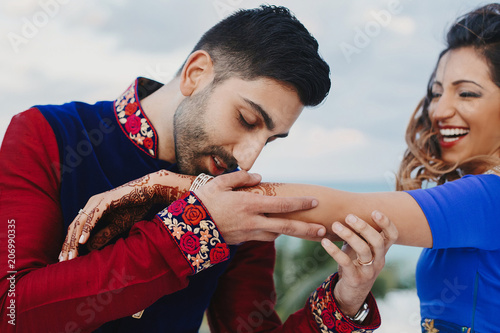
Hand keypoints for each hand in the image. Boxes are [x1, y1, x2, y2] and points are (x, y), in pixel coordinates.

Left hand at [59, 170, 189, 260]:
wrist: (148, 192)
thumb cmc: (134, 207)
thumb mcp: (118, 226)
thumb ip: (103, 235)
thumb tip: (88, 248)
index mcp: (92, 210)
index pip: (76, 229)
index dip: (69, 244)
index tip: (65, 260)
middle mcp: (91, 204)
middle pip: (74, 227)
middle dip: (68, 245)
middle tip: (63, 261)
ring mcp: (97, 201)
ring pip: (80, 222)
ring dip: (74, 240)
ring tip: (71, 255)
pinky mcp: (106, 200)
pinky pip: (94, 216)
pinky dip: (87, 229)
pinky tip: (83, 241)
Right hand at [194, 170, 325, 243]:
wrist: (188, 229)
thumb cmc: (203, 202)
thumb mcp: (220, 183)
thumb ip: (241, 177)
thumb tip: (259, 177)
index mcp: (250, 204)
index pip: (282, 204)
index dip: (300, 203)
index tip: (314, 201)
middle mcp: (253, 221)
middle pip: (286, 227)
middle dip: (306, 229)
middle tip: (323, 230)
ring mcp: (248, 234)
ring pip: (275, 235)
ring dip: (289, 233)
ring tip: (303, 230)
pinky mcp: (242, 241)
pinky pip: (262, 237)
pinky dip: (272, 234)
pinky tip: (276, 229)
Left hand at [321, 211, 397, 316]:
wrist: (351, 293)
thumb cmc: (355, 264)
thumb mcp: (359, 248)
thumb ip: (358, 233)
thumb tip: (347, 210)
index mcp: (382, 251)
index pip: (392, 236)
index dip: (386, 223)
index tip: (374, 211)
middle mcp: (379, 260)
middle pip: (378, 241)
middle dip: (364, 227)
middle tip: (349, 216)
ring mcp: (369, 271)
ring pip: (363, 250)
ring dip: (349, 235)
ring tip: (335, 225)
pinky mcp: (356, 279)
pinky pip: (346, 263)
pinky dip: (334, 251)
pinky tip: (324, 242)